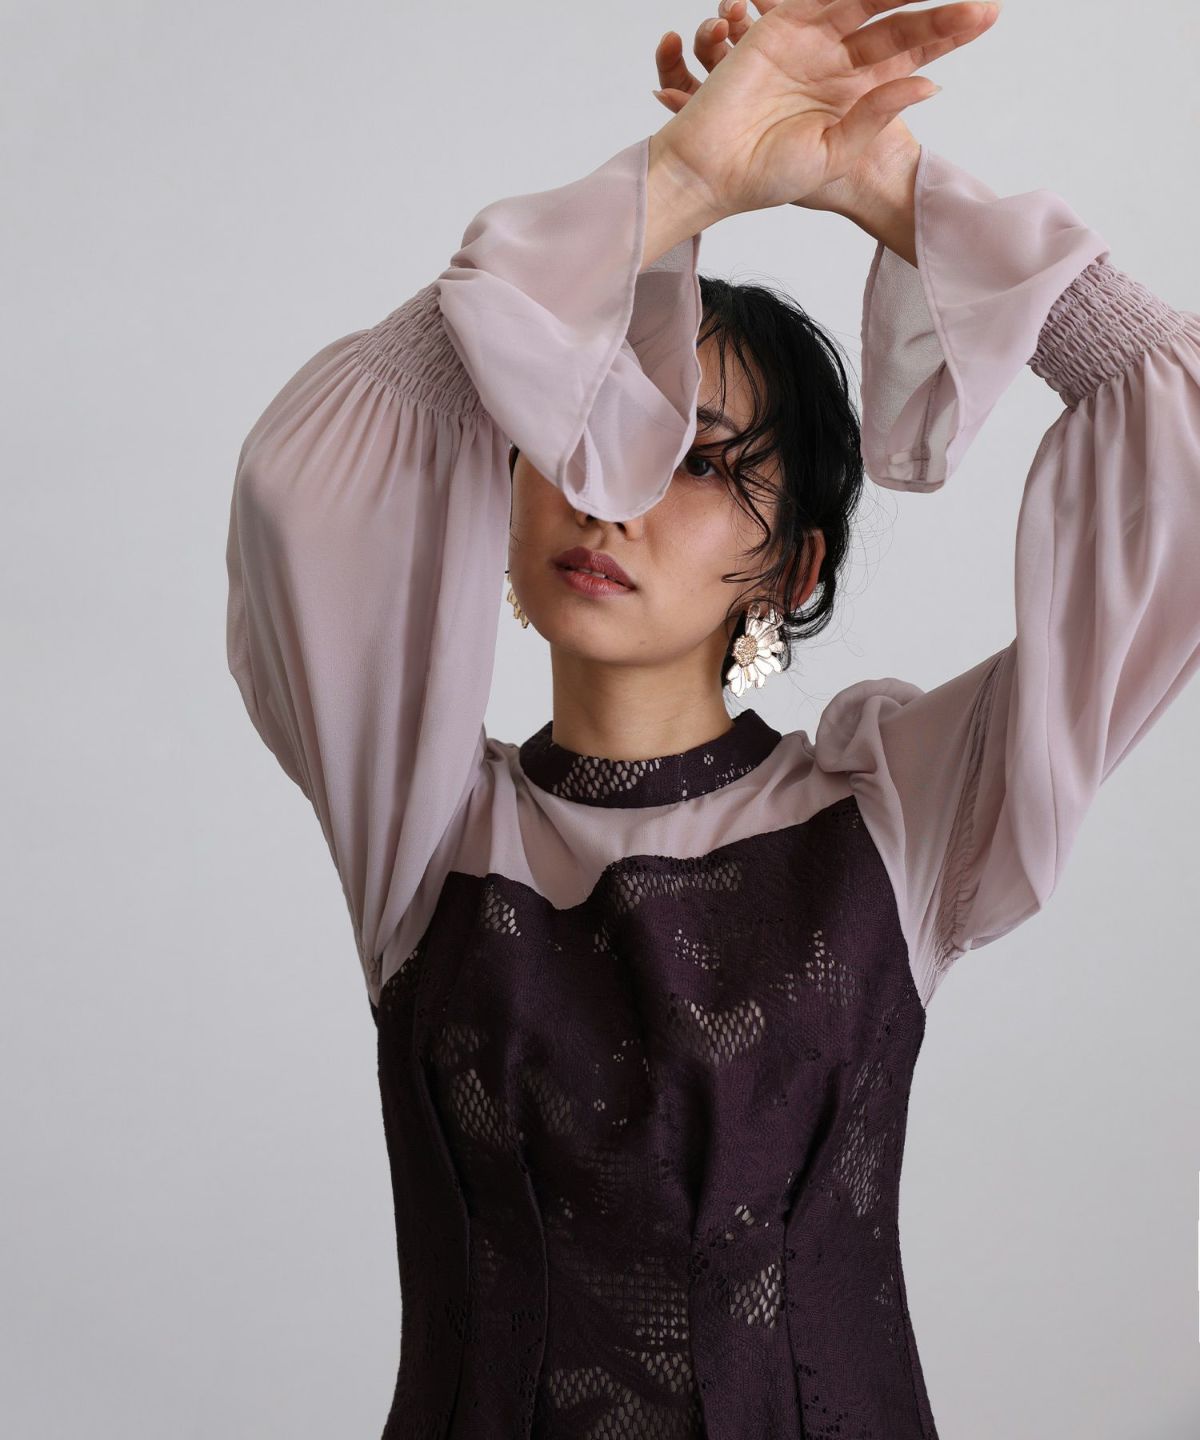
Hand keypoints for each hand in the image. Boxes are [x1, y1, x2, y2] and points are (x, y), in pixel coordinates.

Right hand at [647, 0, 999, 219]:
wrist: (711, 171)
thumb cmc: (765, 174)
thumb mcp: (835, 152)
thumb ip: (877, 114)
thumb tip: (930, 83)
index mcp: (855, 98)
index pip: (912, 57)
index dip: (949, 35)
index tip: (986, 15)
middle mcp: (836, 64)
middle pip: (898, 24)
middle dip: (939, 9)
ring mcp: (808, 42)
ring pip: (864, 0)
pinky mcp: (776, 28)